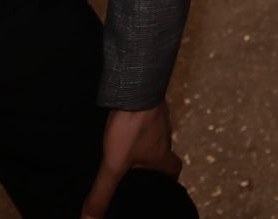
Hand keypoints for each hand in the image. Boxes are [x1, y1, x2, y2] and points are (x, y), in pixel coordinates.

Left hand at [81, 104, 179, 218]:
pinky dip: (137, 127)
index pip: (175, 171)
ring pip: (154, 137)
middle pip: (164, 154)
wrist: (137, 86)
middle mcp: (166, 137)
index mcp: (163, 156)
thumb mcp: (113, 165)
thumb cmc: (132, 128)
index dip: (169, 180)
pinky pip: (146, 121)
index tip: (158, 186)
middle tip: (136, 171)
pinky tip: (122, 128)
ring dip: (144, 144)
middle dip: (152, 164)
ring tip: (125, 152)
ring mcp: (158, 118)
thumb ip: (102, 192)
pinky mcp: (148, 104)